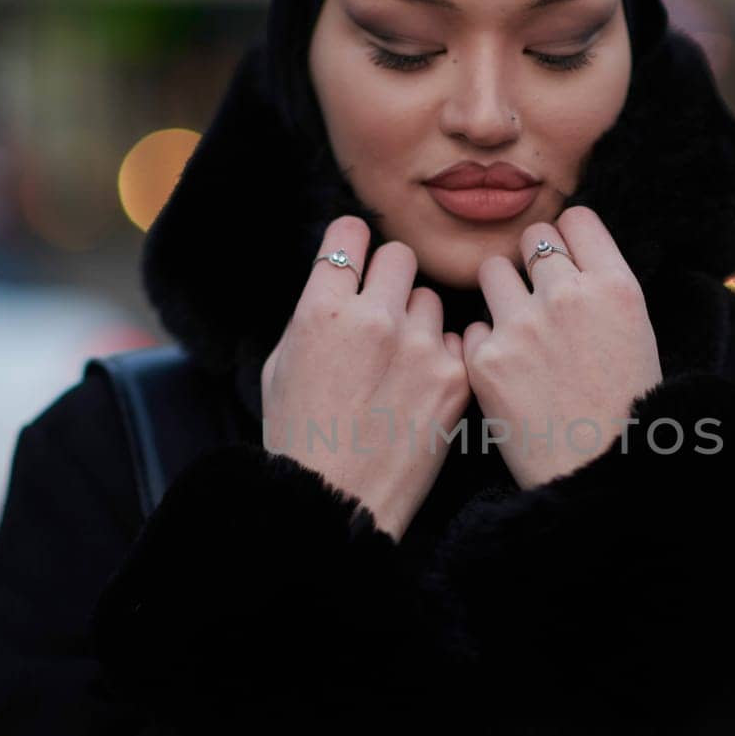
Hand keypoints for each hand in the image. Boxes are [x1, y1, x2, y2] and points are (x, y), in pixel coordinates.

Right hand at [260, 216, 470, 540]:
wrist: (339, 501)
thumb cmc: (299, 437)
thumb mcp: (280, 365)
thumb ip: (313, 315)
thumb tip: (339, 280)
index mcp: (321, 311)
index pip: (349, 234)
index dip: (353, 242)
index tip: (357, 254)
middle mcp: (374, 319)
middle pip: (400, 255)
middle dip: (390, 275)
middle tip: (382, 307)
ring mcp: (419, 347)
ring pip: (430, 300)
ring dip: (417, 319)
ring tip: (399, 361)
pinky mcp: (454, 377)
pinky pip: (454, 341)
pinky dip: (441, 356)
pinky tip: (420, 386)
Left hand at [462, 207, 662, 489]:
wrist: (598, 477)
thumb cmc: (626, 413)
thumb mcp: (637, 336)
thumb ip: (602, 291)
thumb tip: (569, 257)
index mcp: (615, 286)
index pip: (575, 220)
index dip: (567, 238)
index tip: (564, 259)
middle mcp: (567, 295)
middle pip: (532, 239)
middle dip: (532, 262)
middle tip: (539, 299)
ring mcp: (522, 325)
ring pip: (493, 272)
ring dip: (501, 294)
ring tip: (519, 334)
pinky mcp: (484, 359)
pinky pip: (472, 328)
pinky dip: (484, 346)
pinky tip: (507, 376)